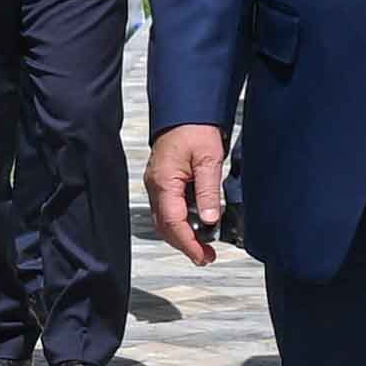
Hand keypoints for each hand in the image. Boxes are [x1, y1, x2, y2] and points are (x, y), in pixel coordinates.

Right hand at [149, 124, 225, 264]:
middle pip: (166, 227)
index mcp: (163, 182)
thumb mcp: (208, 159)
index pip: (173, 223)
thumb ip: (208, 191)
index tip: (202, 256)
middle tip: (206, 256)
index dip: (187, 243)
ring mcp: (157, 184)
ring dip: (183, 235)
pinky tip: (197, 224)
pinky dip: (181, 222)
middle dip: (185, 244)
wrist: (185, 109)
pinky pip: (168, 209)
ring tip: (204, 246)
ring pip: (166, 220)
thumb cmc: (194, 127)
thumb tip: (209, 219)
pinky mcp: (163, 181)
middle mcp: (155, 186)